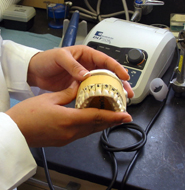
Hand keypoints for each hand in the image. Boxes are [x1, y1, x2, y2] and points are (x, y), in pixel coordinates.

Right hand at [6, 81, 131, 146]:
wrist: (15, 132)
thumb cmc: (27, 115)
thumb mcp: (49, 99)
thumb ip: (68, 94)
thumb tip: (79, 87)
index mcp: (69, 120)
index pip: (97, 117)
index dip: (114, 117)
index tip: (126, 116)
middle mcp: (71, 132)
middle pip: (97, 126)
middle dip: (112, 121)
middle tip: (124, 116)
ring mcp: (67, 138)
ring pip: (91, 131)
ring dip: (103, 124)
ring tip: (112, 118)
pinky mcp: (64, 140)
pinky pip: (83, 133)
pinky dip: (92, 127)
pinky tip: (94, 121)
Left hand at [28, 45, 133, 97]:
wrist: (36, 72)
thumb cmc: (47, 59)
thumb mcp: (60, 57)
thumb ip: (73, 65)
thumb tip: (87, 75)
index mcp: (87, 54)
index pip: (105, 60)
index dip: (117, 68)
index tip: (125, 76)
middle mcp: (89, 66)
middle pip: (108, 74)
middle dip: (120, 83)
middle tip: (128, 93)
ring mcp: (85, 77)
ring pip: (103, 84)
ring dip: (112, 92)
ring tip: (121, 100)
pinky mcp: (80, 86)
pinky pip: (93, 91)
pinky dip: (100, 97)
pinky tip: (105, 103)